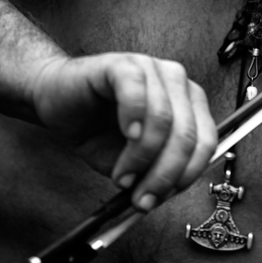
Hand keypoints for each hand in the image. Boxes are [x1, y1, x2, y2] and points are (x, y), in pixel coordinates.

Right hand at [27, 52, 217, 211]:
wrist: (55, 100)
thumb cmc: (96, 127)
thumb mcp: (131, 160)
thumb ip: (153, 172)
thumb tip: (164, 194)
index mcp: (189, 104)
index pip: (205, 141)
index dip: (187, 175)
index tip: (161, 198)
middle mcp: (177, 83)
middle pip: (187, 134)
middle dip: (165, 173)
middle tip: (142, 197)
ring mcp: (152, 69)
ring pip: (164, 118)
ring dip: (143, 156)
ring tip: (122, 175)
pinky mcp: (122, 64)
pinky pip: (136, 90)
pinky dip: (134, 117)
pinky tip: (127, 135)